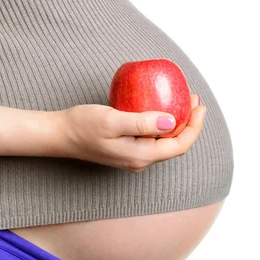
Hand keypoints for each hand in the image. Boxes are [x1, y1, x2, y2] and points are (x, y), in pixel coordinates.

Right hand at [57, 95, 205, 171]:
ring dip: (177, 123)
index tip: (200, 105)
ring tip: (182, 101)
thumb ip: (141, 122)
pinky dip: (162, 123)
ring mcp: (133, 157)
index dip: (194, 126)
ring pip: (164, 142)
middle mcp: (140, 160)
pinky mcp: (126, 149)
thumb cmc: (82, 125)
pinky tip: (159, 108)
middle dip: (189, 123)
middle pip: (175, 145)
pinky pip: (152, 138)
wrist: (59, 134)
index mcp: (140, 156)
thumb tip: (171, 121)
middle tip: (193, 98)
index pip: (179, 145)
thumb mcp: (112, 120)